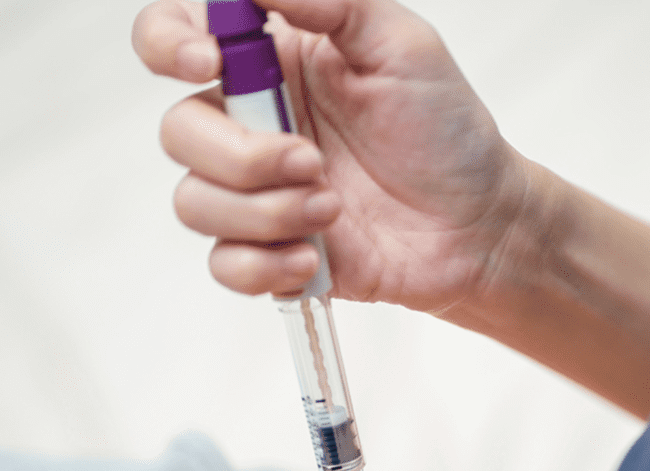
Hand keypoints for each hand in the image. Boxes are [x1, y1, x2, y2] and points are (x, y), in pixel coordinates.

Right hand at [132, 0, 531, 311]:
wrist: (480, 224)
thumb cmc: (446, 131)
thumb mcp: (399, 43)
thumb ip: (327, 0)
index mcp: (273, 64)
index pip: (176, 38)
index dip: (169, 45)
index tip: (208, 62)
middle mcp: (255, 126)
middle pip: (180, 131)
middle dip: (240, 155)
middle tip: (311, 162)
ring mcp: (260, 192)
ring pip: (195, 202)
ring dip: (264, 211)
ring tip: (331, 210)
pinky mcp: (274, 251)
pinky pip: (225, 265)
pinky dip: (263, 265)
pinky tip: (313, 256)